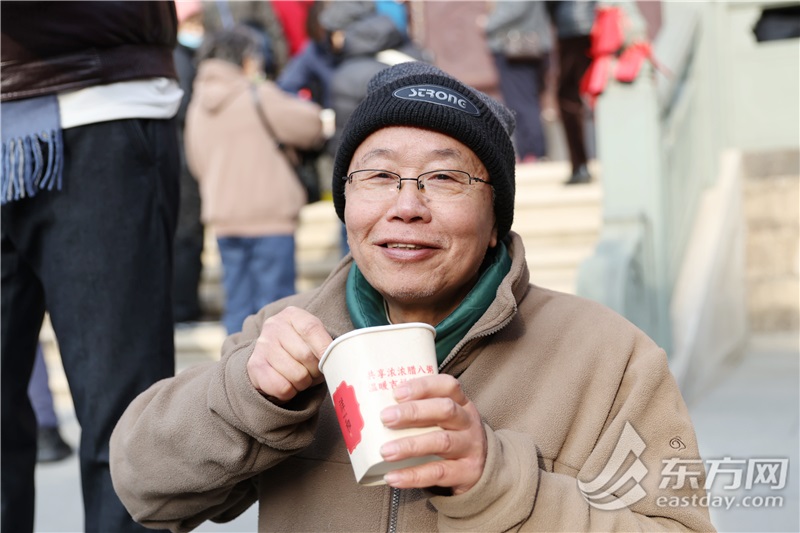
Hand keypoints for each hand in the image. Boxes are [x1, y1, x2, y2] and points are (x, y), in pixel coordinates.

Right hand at [246, 306, 331, 402]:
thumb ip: (326, 344)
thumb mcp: (313, 338)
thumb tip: (339, 362)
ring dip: (304, 383)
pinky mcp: (254, 366)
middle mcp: (274, 326)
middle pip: (305, 355)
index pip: (311, 329)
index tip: (332, 361)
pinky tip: (288, 384)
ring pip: (296, 375)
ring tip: (301, 377)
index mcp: (292, 315)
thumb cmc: (300, 348)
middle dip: (316, 371)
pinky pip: (282, 388)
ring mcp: (262, 346)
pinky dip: (290, 392)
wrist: (270, 360)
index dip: (325, 348)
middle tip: (315, 373)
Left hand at [378, 374, 486, 494]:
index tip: (396, 392)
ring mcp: (470, 447)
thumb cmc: (451, 436)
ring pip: (442, 442)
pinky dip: (413, 475)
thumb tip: (373, 409)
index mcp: (461, 402)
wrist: (483, 468)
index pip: (447, 386)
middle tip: (385, 417)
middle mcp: (468, 422)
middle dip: (413, 412)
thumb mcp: (444, 419)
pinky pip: (438, 473)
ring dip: (410, 446)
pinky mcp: (466, 472)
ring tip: (385, 451)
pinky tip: (393, 477)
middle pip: (445, 410)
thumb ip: (419, 412)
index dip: (422, 387)